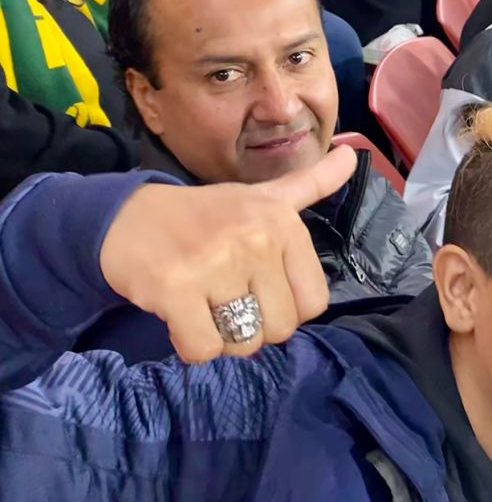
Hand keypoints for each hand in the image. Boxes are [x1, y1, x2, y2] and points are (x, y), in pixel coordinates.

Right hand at [100, 147, 355, 363]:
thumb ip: (311, 184)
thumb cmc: (205, 214)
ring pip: (244, 343)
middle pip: (280, 328)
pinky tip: (181, 317)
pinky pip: (204, 349)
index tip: (260, 290)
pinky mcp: (175, 289)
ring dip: (223, 338)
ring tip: (205, 306)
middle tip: (227, 300)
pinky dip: (192, 347)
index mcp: (283, 223)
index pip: (313, 302)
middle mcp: (256, 240)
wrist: (127, 216)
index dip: (286, 308)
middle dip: (255, 327)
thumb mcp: (264, 196)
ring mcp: (216, 264)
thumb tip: (351, 156)